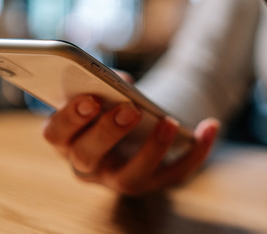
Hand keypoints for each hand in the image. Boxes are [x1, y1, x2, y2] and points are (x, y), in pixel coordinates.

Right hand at [42, 83, 218, 194]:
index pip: (56, 135)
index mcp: (68, 139)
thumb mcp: (103, 92)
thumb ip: (105, 83)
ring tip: (168, 122)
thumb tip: (122, 82)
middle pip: (89, 157)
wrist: (136, 132)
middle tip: (130, 109)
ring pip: (131, 176)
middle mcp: (88, 166)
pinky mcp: (154, 183)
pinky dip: (196, 151)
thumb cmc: (111, 105)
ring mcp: (120, 179)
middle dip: (108, 132)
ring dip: (151, 150)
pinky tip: (210, 125)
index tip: (90, 98)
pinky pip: (176, 172)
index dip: (69, 118)